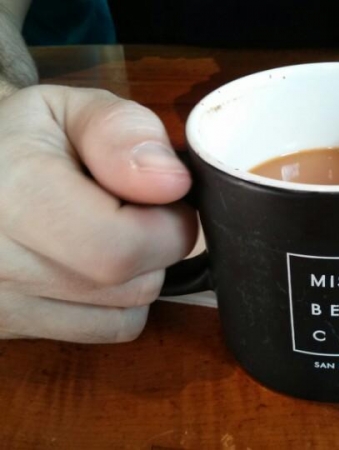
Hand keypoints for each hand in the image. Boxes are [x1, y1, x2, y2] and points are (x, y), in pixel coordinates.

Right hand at [0, 85, 197, 342]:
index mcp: (7, 194)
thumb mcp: (73, 109)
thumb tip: (172, 183)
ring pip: (126, 315)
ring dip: (136, 274)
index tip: (167, 198)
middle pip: (133, 286)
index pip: (119, 248)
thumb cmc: (26, 136)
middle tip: (128, 208)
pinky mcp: (7, 329)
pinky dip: (114, 302)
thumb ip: (123, 134)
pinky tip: (84, 263)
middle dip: (157, 246)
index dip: (168, 225)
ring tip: (97, 230)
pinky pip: (104, 330)